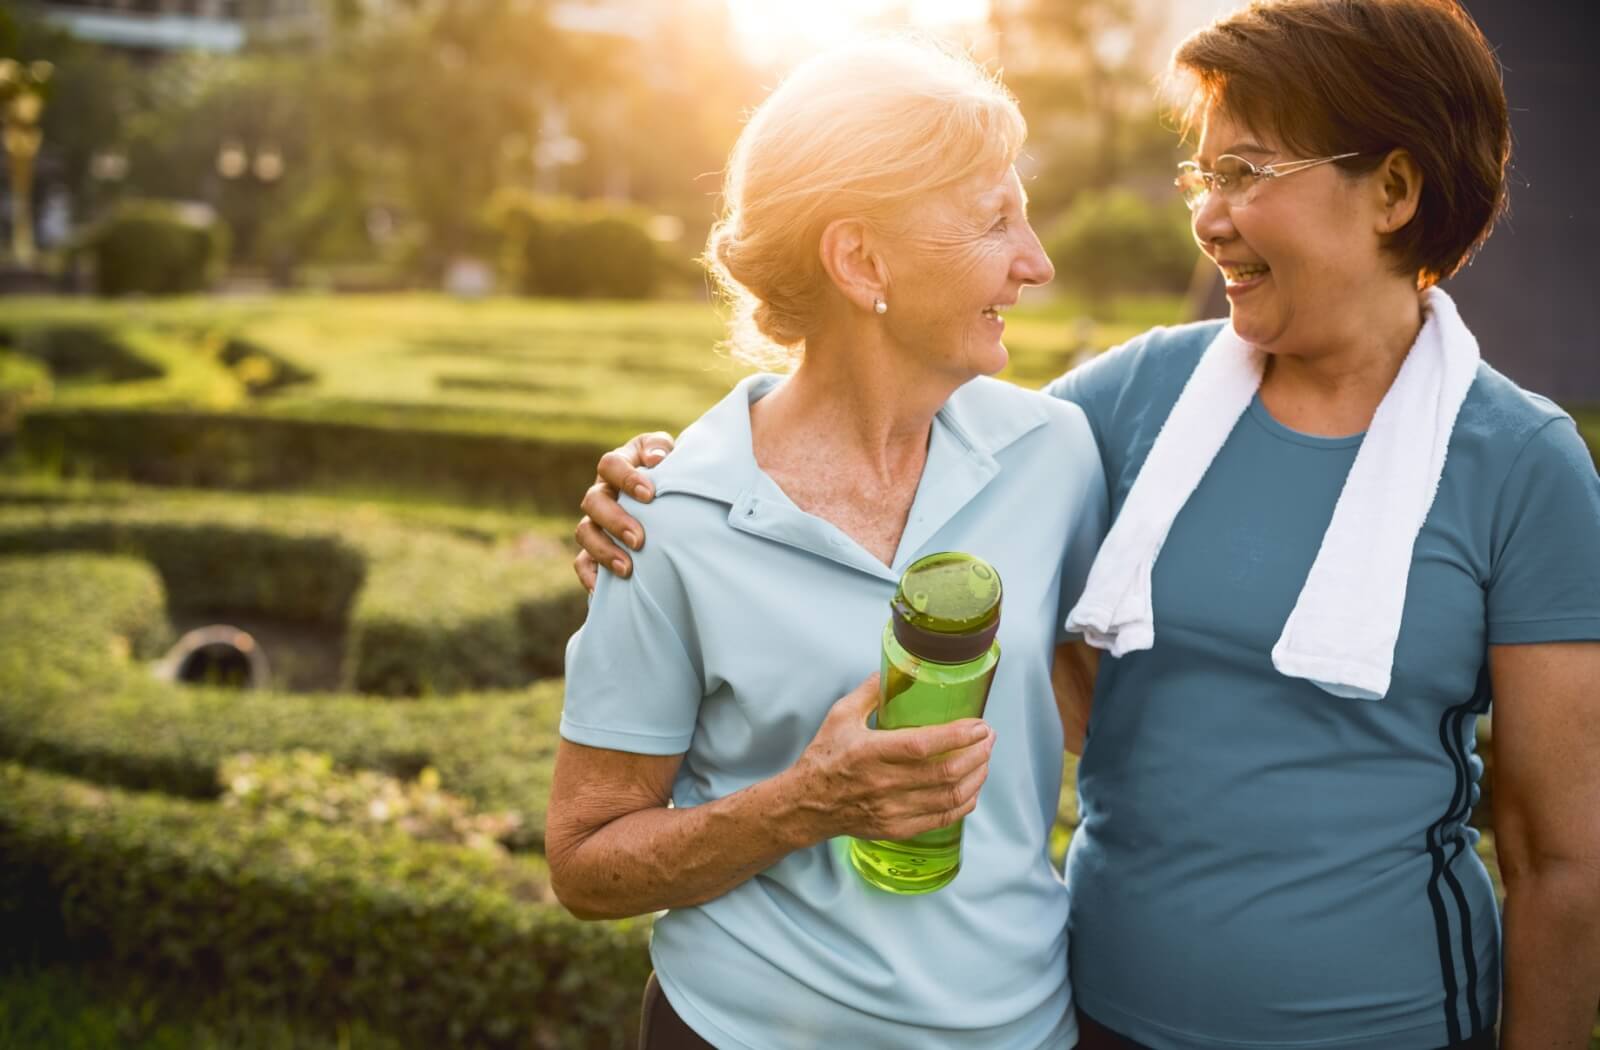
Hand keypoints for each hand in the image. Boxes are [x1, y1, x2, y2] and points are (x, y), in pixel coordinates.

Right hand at [574, 431, 675, 590]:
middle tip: (639, 539)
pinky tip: (602, 590)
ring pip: (585, 532)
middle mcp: (603, 491)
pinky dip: (590, 576)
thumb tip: (656, 459)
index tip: (649, 495)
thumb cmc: (674, 471)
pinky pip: (582, 562)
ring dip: (603, 550)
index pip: (610, 465)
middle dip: (615, 521)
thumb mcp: (673, 453)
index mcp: (618, 464)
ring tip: (627, 569)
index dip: (625, 478)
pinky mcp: (596, 548)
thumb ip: (661, 449)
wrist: (677, 498)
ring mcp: (596, 520)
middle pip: (593, 501)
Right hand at [784, 674, 995, 844]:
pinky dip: (964, 803)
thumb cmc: (824, 758)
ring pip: (949, 797)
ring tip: (985, 758)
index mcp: (870, 753)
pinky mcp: (897, 828)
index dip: (957, 736)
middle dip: (977, 754)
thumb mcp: (840, 716)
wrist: (806, 805)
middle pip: (945, 773)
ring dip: (976, 777)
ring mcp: (892, 810)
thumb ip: (871, 692)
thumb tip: (898, 670)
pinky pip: (942, 818)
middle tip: (988, 737)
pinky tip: (972, 787)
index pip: (923, 746)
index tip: (979, 725)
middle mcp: (884, 784)